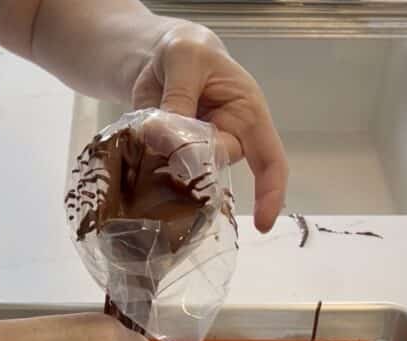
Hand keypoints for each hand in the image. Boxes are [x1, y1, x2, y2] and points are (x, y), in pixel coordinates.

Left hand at [131, 22, 287, 232]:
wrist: (159, 59)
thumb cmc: (187, 52)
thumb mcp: (184, 58)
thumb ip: (179, 96)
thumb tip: (162, 135)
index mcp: (246, 115)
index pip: (269, 160)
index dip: (269, 193)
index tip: (262, 224)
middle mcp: (228, 141)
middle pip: (213, 167)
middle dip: (185, 156)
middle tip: (156, 129)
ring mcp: (199, 157)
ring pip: (184, 175)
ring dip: (161, 160)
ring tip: (145, 129)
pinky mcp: (172, 163)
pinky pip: (160, 175)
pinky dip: (146, 164)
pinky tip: (137, 146)